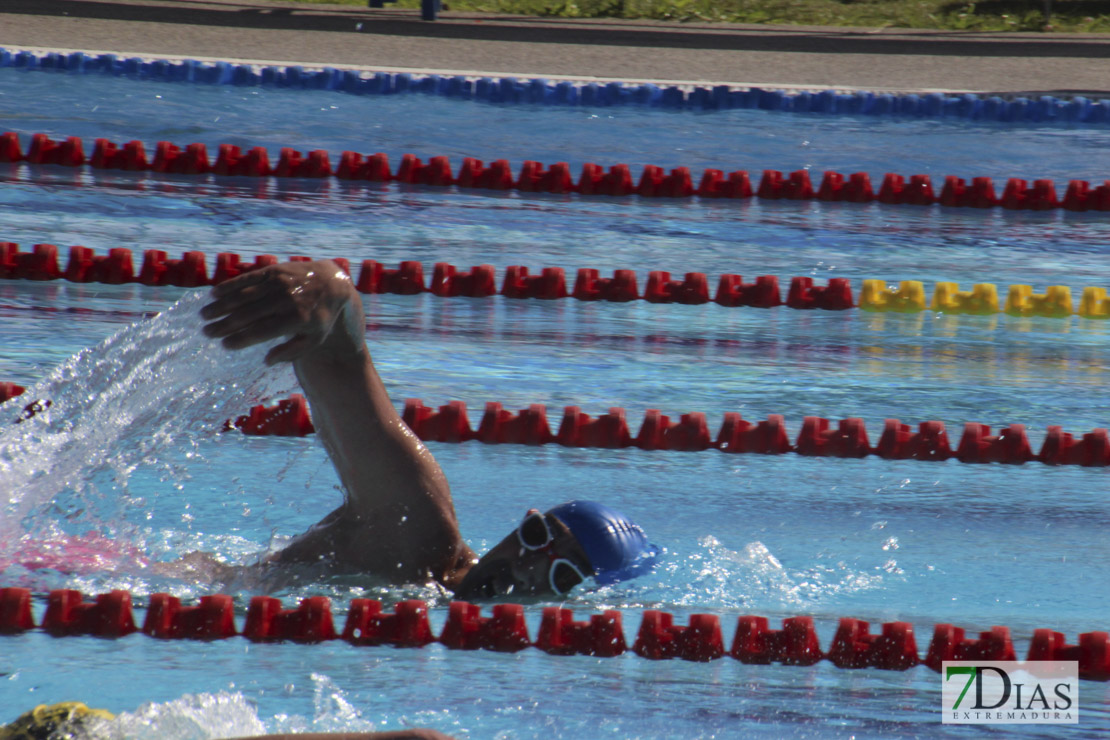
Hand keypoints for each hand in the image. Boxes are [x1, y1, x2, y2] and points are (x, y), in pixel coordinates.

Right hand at [200, 260, 363, 365]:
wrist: (331, 283)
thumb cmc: (320, 317)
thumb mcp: (313, 338)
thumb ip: (291, 351)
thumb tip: (266, 361)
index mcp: (296, 320)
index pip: (262, 331)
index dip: (242, 339)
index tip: (225, 345)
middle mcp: (286, 300)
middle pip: (249, 314)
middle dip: (225, 324)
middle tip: (207, 333)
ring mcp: (279, 283)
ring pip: (244, 296)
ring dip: (222, 306)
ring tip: (204, 315)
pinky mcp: (273, 271)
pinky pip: (247, 279)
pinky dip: (230, 286)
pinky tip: (214, 294)